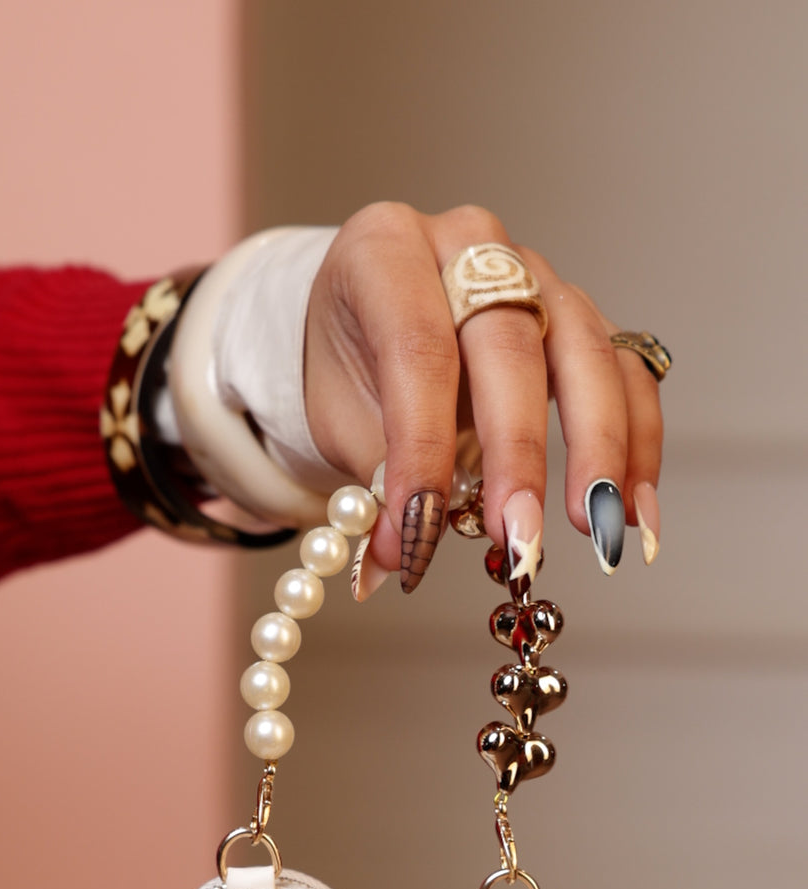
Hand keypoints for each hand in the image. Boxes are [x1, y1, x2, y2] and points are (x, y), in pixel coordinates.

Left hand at [304, 202, 663, 591]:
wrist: (367, 331)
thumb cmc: (351, 369)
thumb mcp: (338, 419)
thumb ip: (375, 481)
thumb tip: (394, 556)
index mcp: (387, 252)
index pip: (418, 349)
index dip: (423, 446)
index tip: (424, 530)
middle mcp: (468, 245)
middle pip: (511, 346)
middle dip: (519, 455)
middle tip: (521, 537)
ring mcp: (535, 273)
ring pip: (586, 353)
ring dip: (599, 451)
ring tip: (597, 530)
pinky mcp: (581, 314)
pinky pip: (624, 372)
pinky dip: (636, 445)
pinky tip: (634, 512)